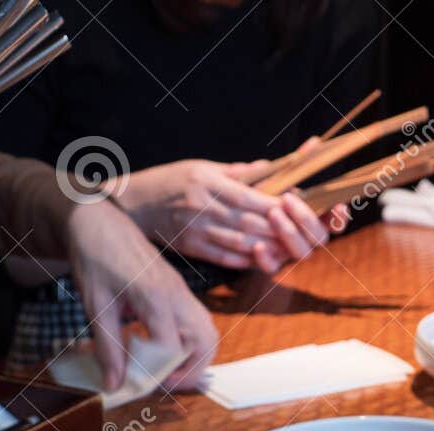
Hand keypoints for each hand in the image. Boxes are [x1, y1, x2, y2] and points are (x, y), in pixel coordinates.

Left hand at [66, 199, 217, 390]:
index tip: (138, 384)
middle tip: (164, 383)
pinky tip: (162, 349)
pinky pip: (197, 323)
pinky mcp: (179, 290)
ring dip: (194, 358)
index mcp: (156, 296)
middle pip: (206, 341)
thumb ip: (108, 347)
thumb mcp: (96, 306)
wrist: (98, 220)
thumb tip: (114, 385)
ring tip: (166, 371)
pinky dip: (189, 344)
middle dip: (191, 371)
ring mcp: (181, 291)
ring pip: (208, 333)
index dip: (158, 373)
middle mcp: (177, 294)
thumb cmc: (94, 258)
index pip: (172, 347)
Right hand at [116, 158, 332, 273]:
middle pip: (249, 222)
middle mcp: (203, 206)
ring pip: (240, 243)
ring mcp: (197, 230)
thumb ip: (236, 172)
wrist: (133, 204)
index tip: (295, 207)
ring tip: (287, 248)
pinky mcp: (191, 247)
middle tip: (300, 233)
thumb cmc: (170, 181)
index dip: (275, 205)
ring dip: (267, 247)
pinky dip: (245, 259)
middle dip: (278, 229)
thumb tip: (268, 168)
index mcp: (208, 182)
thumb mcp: (201, 166)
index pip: (249, 196)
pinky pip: (223, 257)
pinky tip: (261, 259)